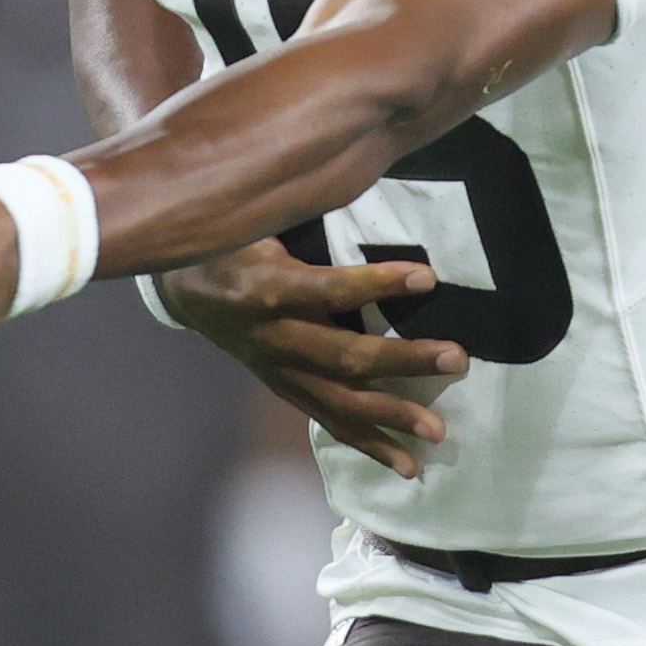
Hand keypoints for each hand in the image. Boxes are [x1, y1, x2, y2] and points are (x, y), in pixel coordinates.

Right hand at [156, 241, 467, 477]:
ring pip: (340, 401)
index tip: (428, 278)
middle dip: (404, 361)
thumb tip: (355, 179)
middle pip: (344, 357)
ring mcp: (280, 371)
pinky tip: (407, 466)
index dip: (377, 284)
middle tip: (458, 358)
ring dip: (392, 416)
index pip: (329, 289)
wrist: (187, 290)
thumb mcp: (258, 221)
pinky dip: (369, 445)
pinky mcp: (286, 389)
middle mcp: (274, 338)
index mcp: (266, 289)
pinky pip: (330, 421)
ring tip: (438, 431)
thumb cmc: (233, 244)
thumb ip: (301, 217)